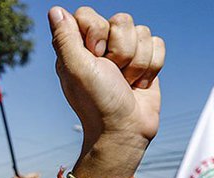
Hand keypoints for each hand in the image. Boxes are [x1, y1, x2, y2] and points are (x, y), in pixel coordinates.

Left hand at [48, 7, 164, 176]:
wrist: (125, 129)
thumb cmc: (97, 102)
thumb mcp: (76, 68)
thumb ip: (65, 38)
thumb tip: (55, 10)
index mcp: (77, 46)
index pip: (88, 14)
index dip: (96, 32)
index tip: (94, 56)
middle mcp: (100, 47)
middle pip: (122, 20)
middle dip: (121, 50)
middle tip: (112, 74)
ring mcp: (125, 53)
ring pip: (143, 32)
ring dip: (137, 62)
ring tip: (126, 83)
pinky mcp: (145, 61)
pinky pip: (158, 43)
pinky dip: (152, 66)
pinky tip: (139, 84)